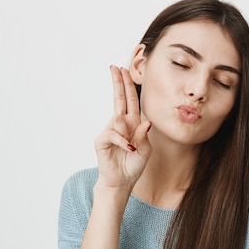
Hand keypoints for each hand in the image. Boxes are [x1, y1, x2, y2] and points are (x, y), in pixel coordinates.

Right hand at [94, 65, 151, 189]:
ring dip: (126, 133)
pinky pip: (113, 134)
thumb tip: (146, 122)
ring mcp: (110, 131)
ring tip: (130, 149)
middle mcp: (120, 124)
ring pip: (117, 119)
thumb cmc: (134, 164)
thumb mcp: (145, 149)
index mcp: (132, 123)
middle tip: (115, 67)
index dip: (128, 86)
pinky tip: (127, 149)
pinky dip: (122, 141)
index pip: (130, 100)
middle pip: (119, 99)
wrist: (122, 181)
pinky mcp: (102, 140)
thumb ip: (144, 136)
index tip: (124, 70)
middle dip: (118, 83)